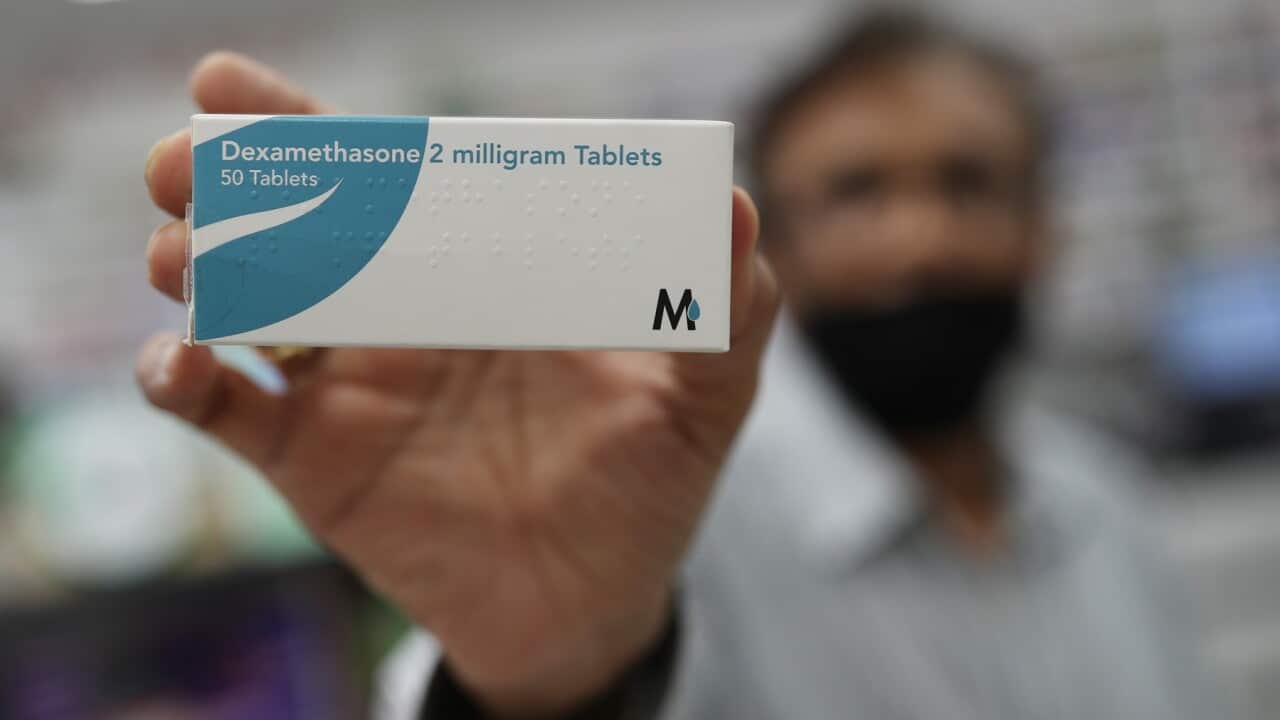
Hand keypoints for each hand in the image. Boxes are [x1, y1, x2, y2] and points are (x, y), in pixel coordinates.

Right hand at [138, 52, 778, 717]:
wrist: (593, 602)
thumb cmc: (646, 484)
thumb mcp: (702, 395)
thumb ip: (725, 307)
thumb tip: (730, 207)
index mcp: (480, 270)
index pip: (391, 177)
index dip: (311, 127)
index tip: (231, 87)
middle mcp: (402, 311)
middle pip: (295, 221)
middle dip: (226, 179)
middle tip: (186, 159)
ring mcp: (350, 383)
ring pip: (246, 300)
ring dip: (197, 264)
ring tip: (183, 254)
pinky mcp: (314, 461)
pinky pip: (227, 413)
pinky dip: (181, 382)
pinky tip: (178, 362)